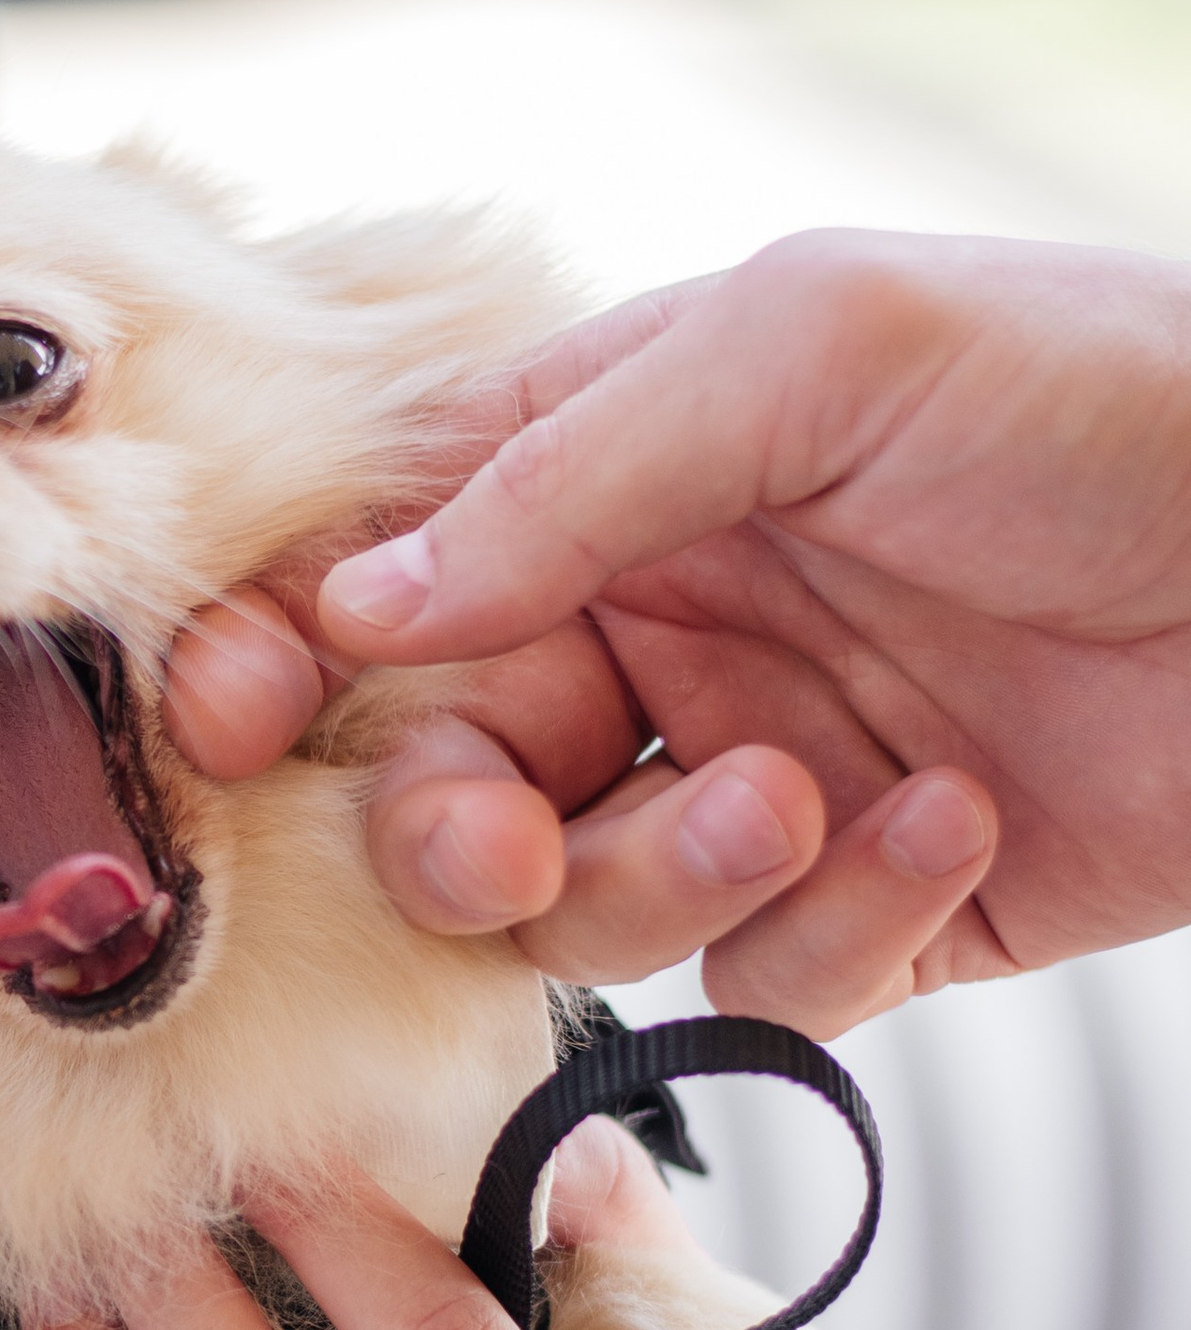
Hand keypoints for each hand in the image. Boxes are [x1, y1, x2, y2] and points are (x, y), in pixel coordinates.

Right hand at [170, 229, 1190, 1026]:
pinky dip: (839, 927)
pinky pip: (758, 984)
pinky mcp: (871, 915)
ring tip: (811, 790)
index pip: (379, 581)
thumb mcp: (814, 345)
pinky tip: (957, 817)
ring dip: (663, 872)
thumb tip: (358, 605)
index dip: (280, 657)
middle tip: (508, 830)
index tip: (229, 723)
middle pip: (442, 779)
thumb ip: (570, 468)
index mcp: (609, 481)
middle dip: (452, 824)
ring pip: (578, 907)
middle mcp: (657, 636)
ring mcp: (752, 781)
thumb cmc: (1100, 387)